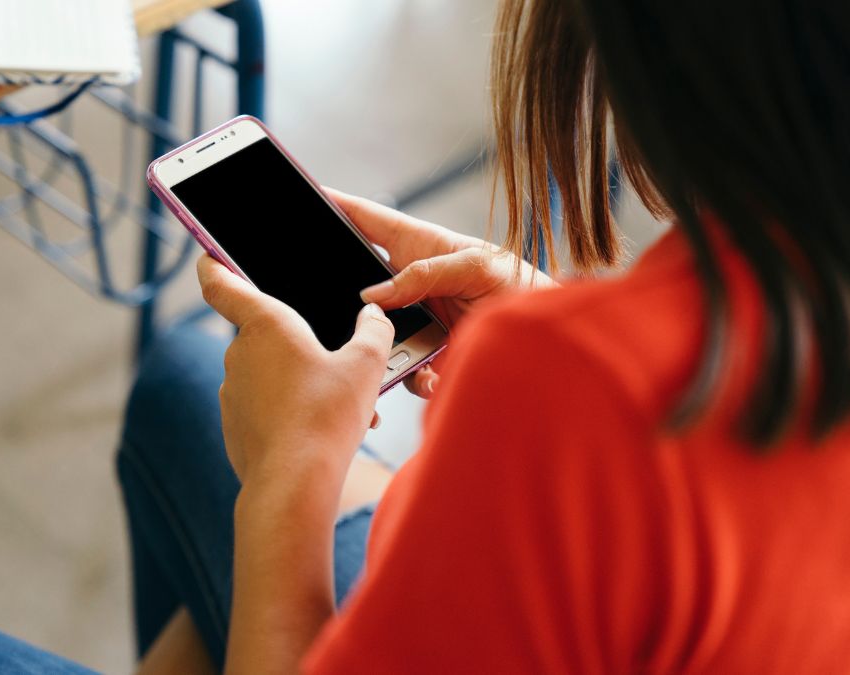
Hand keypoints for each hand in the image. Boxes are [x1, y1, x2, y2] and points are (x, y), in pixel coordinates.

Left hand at [197, 256, 393, 504]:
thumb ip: (374, 332)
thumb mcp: (367, 367)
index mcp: (265, 324)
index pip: (220, 282)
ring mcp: (231, 392)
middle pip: (263, 333)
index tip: (209, 255)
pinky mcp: (234, 426)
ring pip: (268, 374)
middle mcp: (238, 354)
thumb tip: (374, 317)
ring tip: (340, 406)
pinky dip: (288, 411)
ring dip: (299, 381)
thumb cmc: (328, 417)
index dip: (212, 263)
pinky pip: (263, 407)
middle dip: (298, 343)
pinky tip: (320, 430)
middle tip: (336, 359)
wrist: (295, 484)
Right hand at [327, 188, 556, 398]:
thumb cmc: (520, 288)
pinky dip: (407, 378)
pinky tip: (430, 379)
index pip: (367, 219)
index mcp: (419, 245)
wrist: (544, 341)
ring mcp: (414, 318)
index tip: (305, 197)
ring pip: (372, 330)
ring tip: (390, 353)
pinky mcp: (422, 353)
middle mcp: (410, 282)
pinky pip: (398, 368)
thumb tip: (375, 296)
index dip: (336, 206)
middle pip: (359, 282)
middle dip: (341, 291)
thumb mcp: (477, 267)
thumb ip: (426, 274)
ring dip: (375, 344)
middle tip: (320, 297)